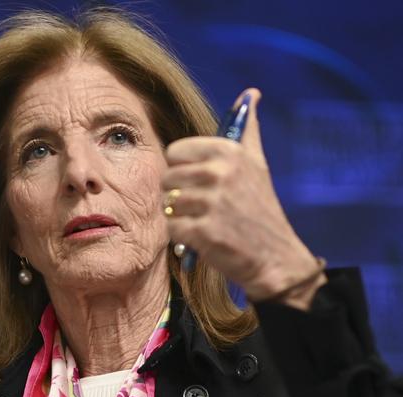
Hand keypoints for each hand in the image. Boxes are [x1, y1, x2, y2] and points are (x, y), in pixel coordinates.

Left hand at [162, 88, 325, 308]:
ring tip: (204, 221)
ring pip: (167, 203)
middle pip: (167, 177)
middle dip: (179, 195)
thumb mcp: (257, 163)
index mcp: (229, 151)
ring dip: (180, 216)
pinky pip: (171, 227)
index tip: (199, 182)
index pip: (175, 151)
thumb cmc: (260, 208)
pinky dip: (182, 236)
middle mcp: (220, 173)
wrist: (275, 257)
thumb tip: (251, 93)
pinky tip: (203, 237)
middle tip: (204, 207)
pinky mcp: (204, 232)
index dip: (182, 169)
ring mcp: (212, 203)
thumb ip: (247, 130)